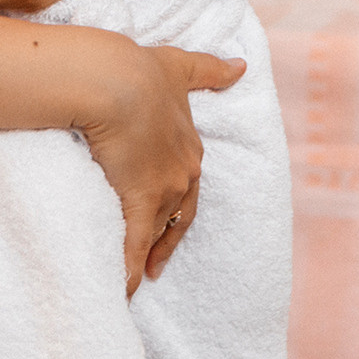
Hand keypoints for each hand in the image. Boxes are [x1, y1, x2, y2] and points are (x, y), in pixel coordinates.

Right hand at [69, 37, 245, 293]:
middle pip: (176, 218)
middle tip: (155, 266)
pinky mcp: (137, 201)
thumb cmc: (142, 71)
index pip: (188, 189)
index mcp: (190, 148)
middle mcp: (183, 174)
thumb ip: (210, 69)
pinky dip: (129, 269)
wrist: (117, 81)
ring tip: (133, 278)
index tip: (168, 225)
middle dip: (165, 243)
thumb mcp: (180, 66)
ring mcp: (161, 191)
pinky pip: (133, 245)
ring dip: (144, 257)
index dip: (177, 209)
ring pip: (154, 233)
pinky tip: (124, 291)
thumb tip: (241, 66)